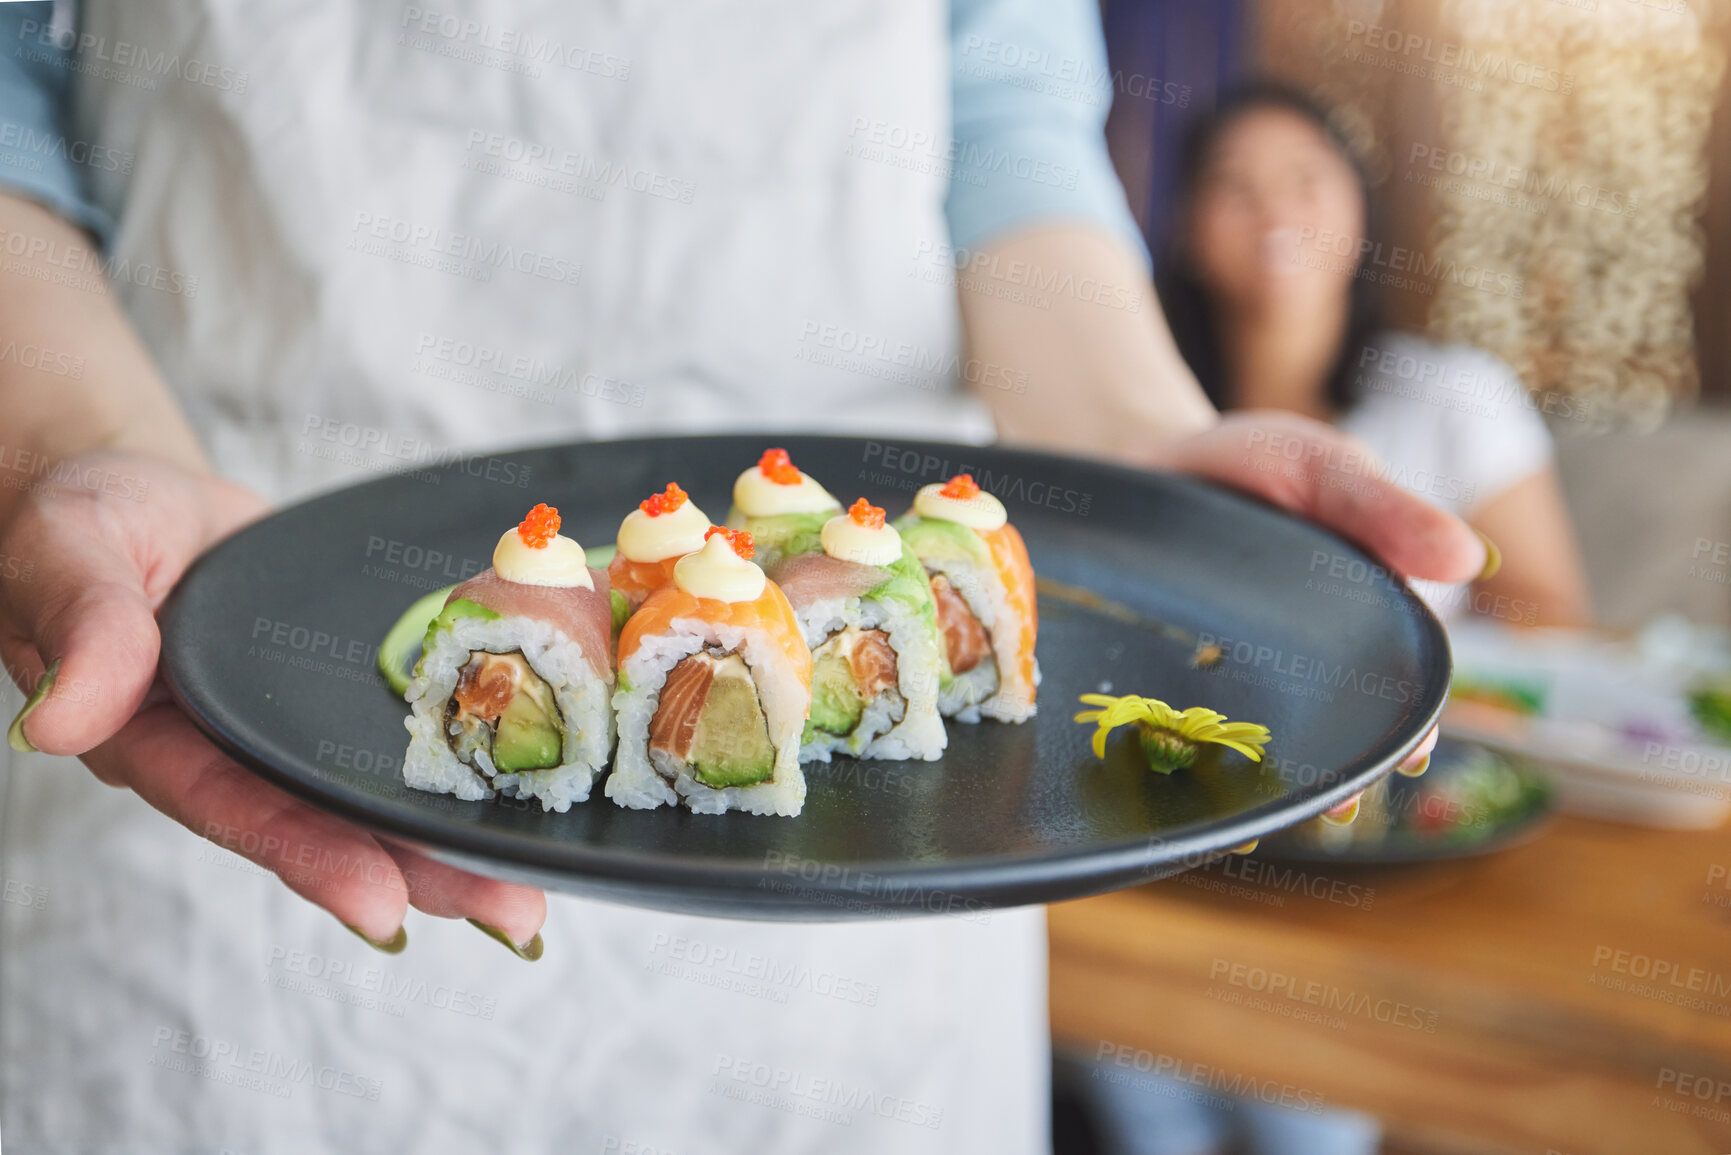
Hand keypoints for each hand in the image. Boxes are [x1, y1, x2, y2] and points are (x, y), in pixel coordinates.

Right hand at [0, 452, 546, 955]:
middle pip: (328, 825)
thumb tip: (56, 722)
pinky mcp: (335, 696)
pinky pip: (398, 734)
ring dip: (453, 843)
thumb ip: (81, 626)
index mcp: (156, 740)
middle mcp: (232, 753)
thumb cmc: (87, 521)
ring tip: (533, 890)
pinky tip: (525, 800)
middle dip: (419, 874)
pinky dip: (459, 765)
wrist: (143, 497)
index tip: (383, 907)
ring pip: (375, 795)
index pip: (236, 807)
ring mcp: (290, 730)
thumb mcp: (69, 552)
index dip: (309, 857)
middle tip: (512, 918)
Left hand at [1148, 411, 1476, 817]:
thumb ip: (1387, 510)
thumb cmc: (1260, 464)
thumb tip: (1468, 558)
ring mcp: (1233, 671)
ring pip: (1256, 738)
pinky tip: (1179, 793)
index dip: (1406, 722)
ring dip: (1265, 779)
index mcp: (1359, 616)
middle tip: (1340, 804)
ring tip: (1264, 814)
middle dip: (1340, 769)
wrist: (1157, 455)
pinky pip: (1180, 725)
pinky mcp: (1168, 675)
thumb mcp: (1328, 470)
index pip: (1394, 681)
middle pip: (1329, 724)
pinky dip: (1183, 757)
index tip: (1411, 756)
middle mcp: (1301, 658)